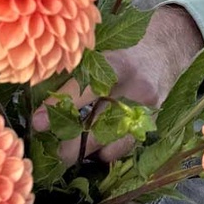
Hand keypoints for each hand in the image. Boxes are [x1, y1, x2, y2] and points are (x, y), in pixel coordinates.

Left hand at [33, 5, 203, 165]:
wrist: (165, 48)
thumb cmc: (124, 47)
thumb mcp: (102, 48)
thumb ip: (80, 68)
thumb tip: (44, 93)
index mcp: (116, 64)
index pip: (83, 89)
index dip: (58, 107)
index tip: (37, 122)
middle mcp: (133, 88)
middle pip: (98, 124)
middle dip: (70, 144)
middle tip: (49, 153)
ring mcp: (146, 109)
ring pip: (112, 141)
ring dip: (87, 152)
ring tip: (65, 156)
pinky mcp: (152, 122)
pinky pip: (126, 146)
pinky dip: (107, 152)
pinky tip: (92, 151)